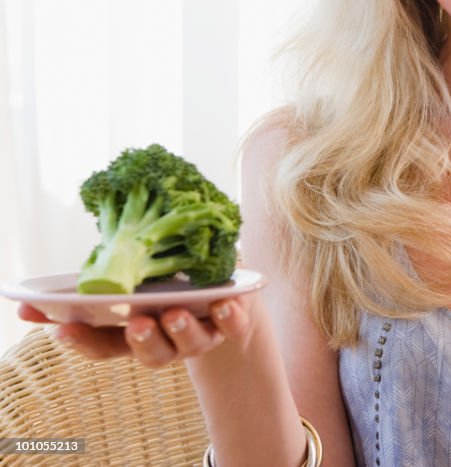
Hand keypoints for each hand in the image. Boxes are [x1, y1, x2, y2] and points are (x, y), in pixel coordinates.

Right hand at [17, 296, 255, 367]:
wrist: (226, 294)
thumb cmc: (169, 285)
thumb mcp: (137, 281)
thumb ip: (99, 282)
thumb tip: (34, 290)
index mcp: (136, 333)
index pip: (104, 345)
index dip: (83, 341)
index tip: (63, 328)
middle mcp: (167, 341)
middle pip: (150, 353)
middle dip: (142, 340)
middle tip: (136, 324)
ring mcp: (200, 335)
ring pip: (189, 343)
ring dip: (180, 329)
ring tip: (174, 313)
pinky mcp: (232, 323)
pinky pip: (232, 326)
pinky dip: (228, 317)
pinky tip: (223, 304)